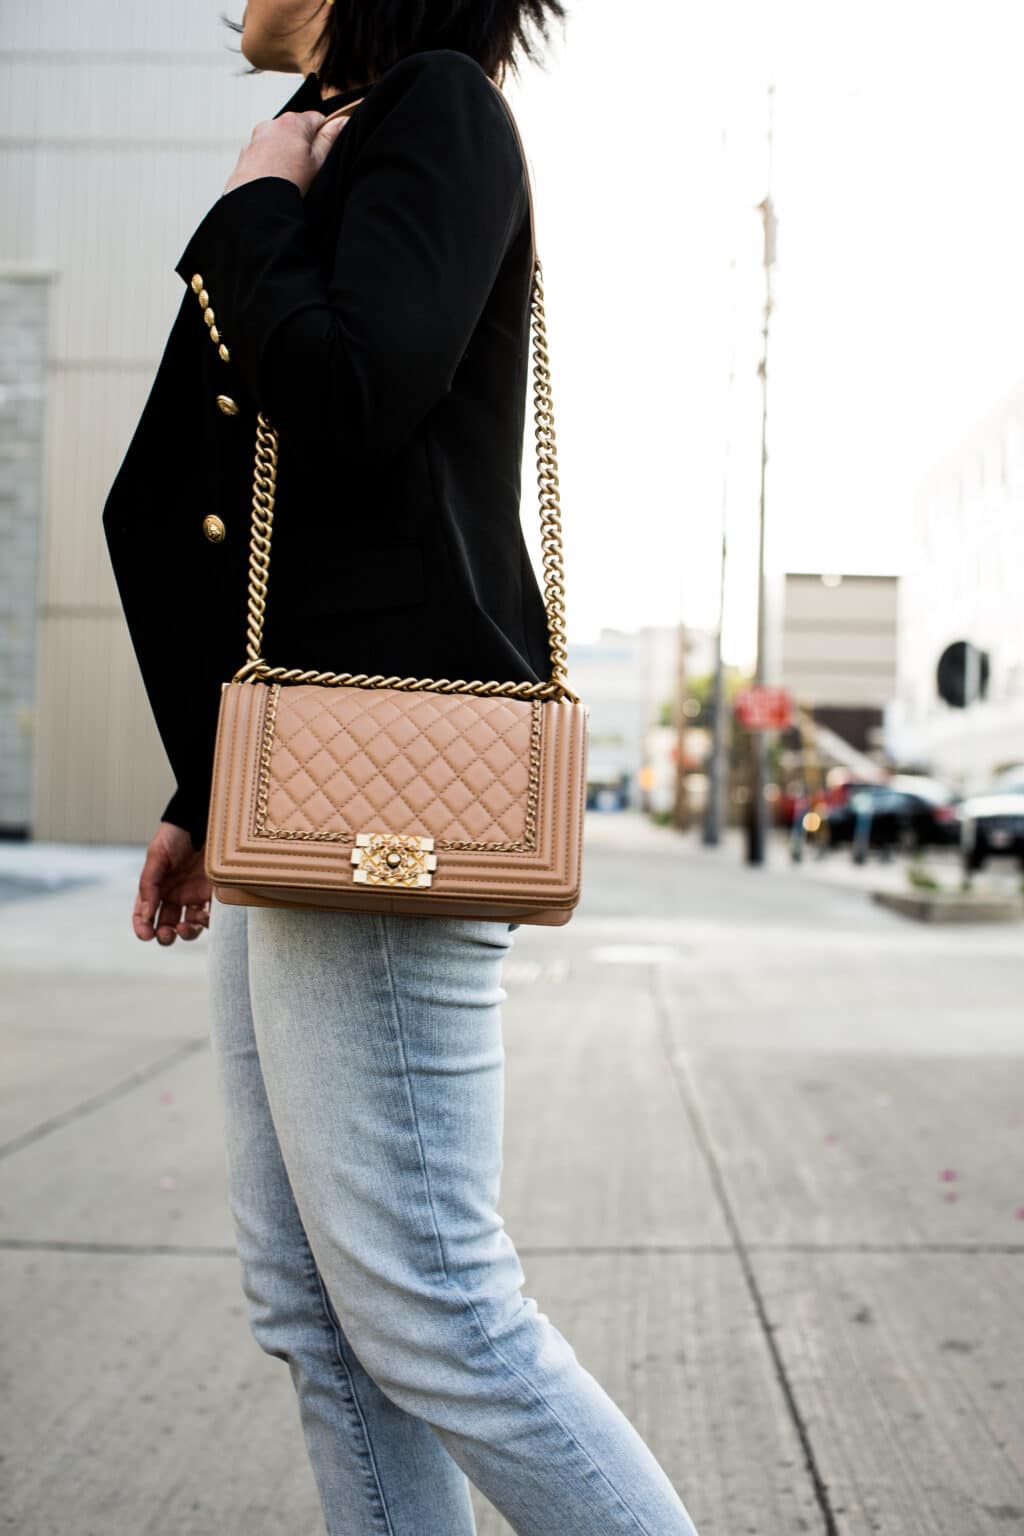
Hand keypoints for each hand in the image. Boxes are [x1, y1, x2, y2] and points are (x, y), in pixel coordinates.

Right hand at [133, 822, 211, 945]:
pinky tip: (204, 918)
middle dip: (165, 935)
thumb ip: (149, 885)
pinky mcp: (214, 894)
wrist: (202, 820)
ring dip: (186, 933)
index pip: (144, 914)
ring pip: (189, 926)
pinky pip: (212, 915)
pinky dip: (208, 922)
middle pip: (167, 925)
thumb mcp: (156, 855)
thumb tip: (147, 914)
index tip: (146, 935)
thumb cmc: (176, 835)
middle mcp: (174, 895)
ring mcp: (195, 896)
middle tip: (167, 934)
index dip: (142, 927)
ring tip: (186, 927)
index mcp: (156, 888)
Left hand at [224, 109, 351, 197]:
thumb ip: (330, 138)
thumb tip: (341, 122)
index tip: (324, 151)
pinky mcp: (246, 153)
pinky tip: (275, 178)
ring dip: (285, 153)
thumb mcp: (318, 161)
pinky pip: (263, 152)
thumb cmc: (288, 183)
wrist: (258, 202)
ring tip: (290, 176)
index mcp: (293, 122)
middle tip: (307, 168)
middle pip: (296, 129)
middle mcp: (272, 124)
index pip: (317, 118)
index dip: (324, 135)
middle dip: (302, 144)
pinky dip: (269, 161)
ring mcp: (256, 138)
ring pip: (278, 141)